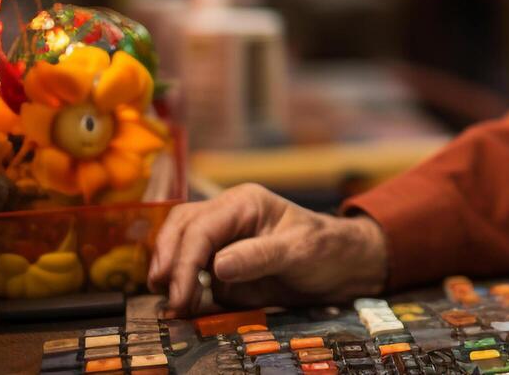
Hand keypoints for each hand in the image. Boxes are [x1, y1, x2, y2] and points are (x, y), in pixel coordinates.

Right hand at [147, 183, 387, 316]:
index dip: (184, 262)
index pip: (201, 228)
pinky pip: (190, 268)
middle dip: (168, 264)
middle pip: (179, 230)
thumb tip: (217, 266)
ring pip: (177, 244)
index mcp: (244, 203)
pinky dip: (179, 284)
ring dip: (167, 271)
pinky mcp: (219, 262)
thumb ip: (260, 256)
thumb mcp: (299, 251)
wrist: (341, 267)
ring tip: (171, 304)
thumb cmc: (325, 249)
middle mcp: (226, 215)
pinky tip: (181, 305)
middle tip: (168, 301)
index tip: (179, 295)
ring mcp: (221, 238)